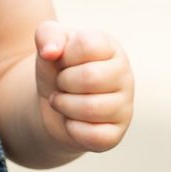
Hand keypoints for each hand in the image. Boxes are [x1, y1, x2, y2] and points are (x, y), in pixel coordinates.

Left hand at [34, 21, 132, 153]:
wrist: (54, 102)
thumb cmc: (57, 67)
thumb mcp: (48, 44)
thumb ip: (47, 35)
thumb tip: (50, 52)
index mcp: (110, 47)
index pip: (86, 44)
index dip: (64, 55)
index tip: (63, 60)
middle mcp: (124, 75)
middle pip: (90, 78)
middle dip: (63, 82)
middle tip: (61, 83)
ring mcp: (124, 106)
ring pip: (91, 108)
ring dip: (64, 105)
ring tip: (63, 101)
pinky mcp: (116, 134)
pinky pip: (94, 136)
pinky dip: (72, 129)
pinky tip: (72, 121)